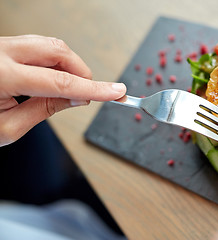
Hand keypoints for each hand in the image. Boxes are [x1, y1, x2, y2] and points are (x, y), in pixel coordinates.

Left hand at [0, 35, 126, 146]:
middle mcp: (0, 53)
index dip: (93, 88)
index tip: (115, 92)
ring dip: (69, 66)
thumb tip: (78, 97)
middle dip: (81, 71)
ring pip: (51, 45)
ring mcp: (1, 45)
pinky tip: (53, 78)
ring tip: (67, 90)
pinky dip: (55, 62)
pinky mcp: (4, 46)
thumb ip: (46, 109)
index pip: (59, 81)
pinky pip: (39, 46)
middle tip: (86, 94)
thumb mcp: (7, 127)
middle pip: (58, 50)